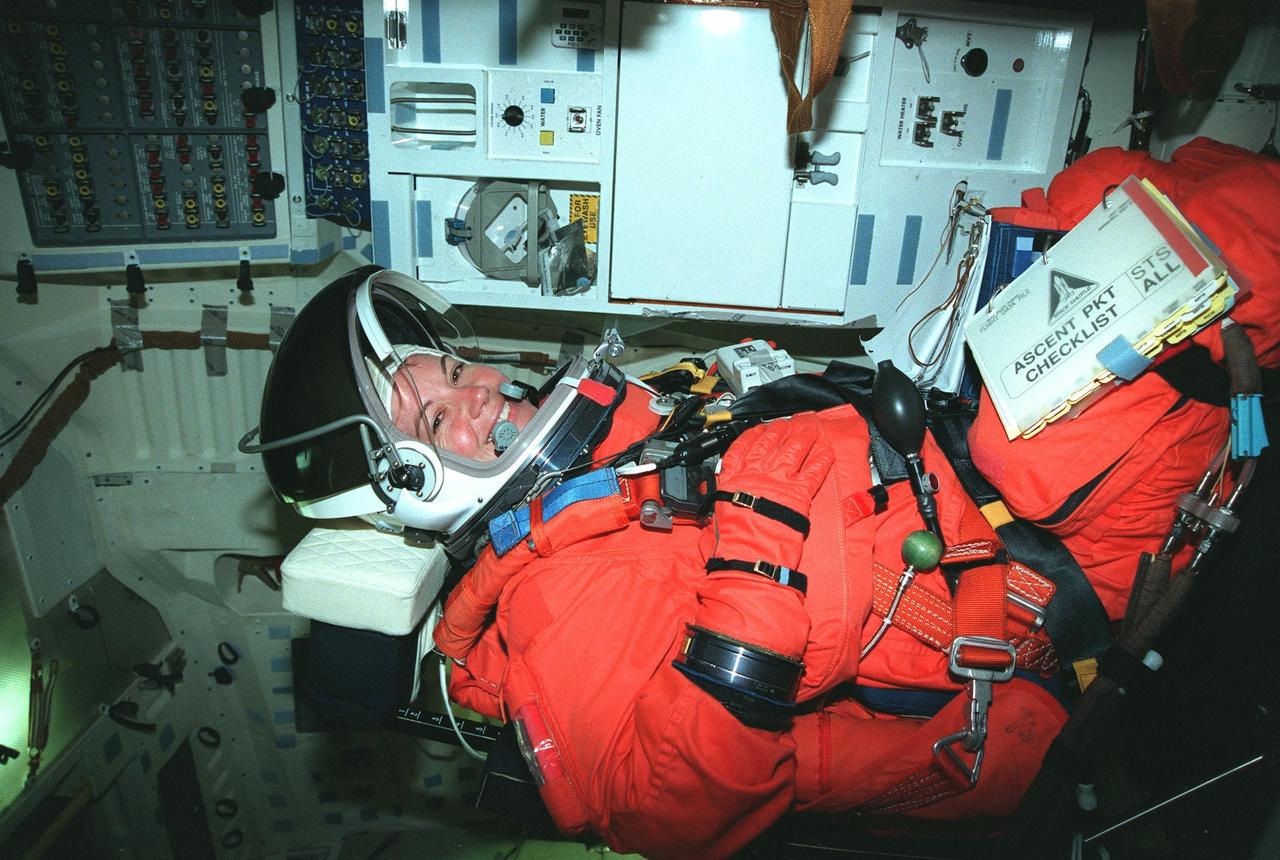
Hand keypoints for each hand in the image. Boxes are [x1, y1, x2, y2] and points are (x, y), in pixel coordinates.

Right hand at [706, 413, 833, 571]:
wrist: (749, 559)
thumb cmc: (730, 545)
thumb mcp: (715, 518)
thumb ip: (719, 505)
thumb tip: (719, 506)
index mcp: (733, 479)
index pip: (742, 447)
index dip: (753, 435)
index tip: (759, 428)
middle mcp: (757, 474)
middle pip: (771, 443)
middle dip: (780, 431)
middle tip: (787, 425)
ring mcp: (779, 481)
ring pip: (794, 450)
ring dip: (803, 438)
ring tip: (809, 431)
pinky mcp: (799, 494)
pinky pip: (813, 471)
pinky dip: (821, 460)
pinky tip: (826, 452)